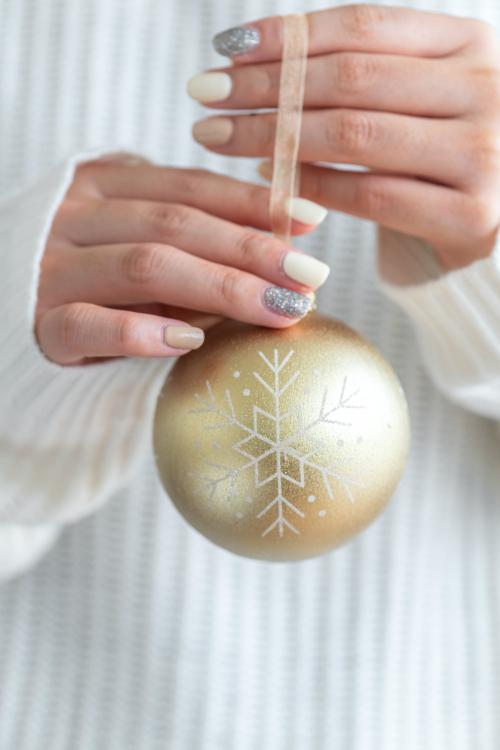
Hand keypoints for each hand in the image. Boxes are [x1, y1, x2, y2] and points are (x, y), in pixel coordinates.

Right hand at [36, 156, 329, 364]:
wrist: (10, 314)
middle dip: (251, 249)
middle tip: (311, 275)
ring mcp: (52, 268)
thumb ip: (195, 241)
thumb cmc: (95, 281)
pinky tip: (190, 339)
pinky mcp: (40, 323)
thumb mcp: (139, 245)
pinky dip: (140, 331)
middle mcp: (76, 217)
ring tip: (279, 309)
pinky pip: (88, 323)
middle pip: (176, 223)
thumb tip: (287, 242)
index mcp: (104, 186)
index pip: (189, 187)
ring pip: (145, 265)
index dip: (252, 203)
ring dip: (220, 287)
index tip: (312, 220)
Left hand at [189, 4, 499, 269]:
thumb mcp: (422, 97)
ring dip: (275, 135)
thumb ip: (369, 75)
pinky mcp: (471, 215)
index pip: (363, 26)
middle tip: (206, 95)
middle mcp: (483, 89)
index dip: (288, 36)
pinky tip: (271, 179)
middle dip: (267, 86)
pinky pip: (371, 197)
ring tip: (222, 135)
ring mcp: (482, 153)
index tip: (226, 49)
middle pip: (351, 78)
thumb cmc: (445, 157)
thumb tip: (263, 62)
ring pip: (356, 135)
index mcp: (469, 44)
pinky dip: (313, 186)